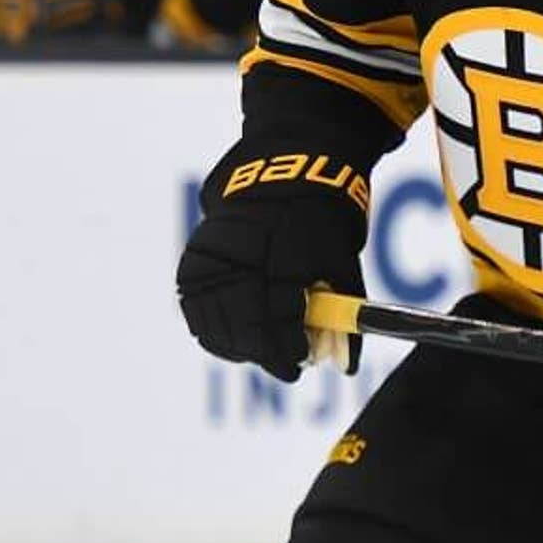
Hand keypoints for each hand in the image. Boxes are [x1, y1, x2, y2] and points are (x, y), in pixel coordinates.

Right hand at [176, 147, 371, 381]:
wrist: (284, 175)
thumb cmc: (321, 222)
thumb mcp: (343, 262)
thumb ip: (343, 314)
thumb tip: (349, 367)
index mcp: (281, 255)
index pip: (276, 322)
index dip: (287, 349)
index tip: (300, 363)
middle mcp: (240, 257)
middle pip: (244, 328)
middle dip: (266, 353)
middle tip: (286, 366)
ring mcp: (211, 260)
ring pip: (215, 325)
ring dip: (239, 346)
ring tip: (262, 351)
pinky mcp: (193, 261)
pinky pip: (196, 311)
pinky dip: (215, 329)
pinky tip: (237, 336)